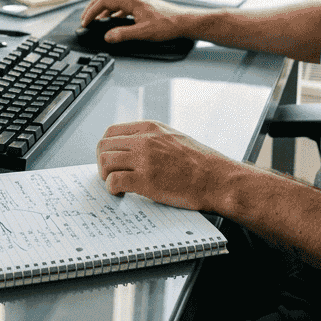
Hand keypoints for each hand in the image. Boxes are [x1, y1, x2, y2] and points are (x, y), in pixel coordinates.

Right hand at [79, 0, 184, 42]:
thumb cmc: (169, 24)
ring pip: (114, 1)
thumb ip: (124, 34)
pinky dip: (113, 12)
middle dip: (93, 7)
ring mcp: (138, 1)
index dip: (91, 12)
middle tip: (85, 18)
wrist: (185, 22)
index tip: (85, 21)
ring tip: (96, 20)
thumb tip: (108, 37)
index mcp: (131, 0)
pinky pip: (122, 6)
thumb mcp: (144, 32)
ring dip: (103, 9)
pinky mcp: (142, 6)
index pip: (104, 2)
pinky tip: (114, 21)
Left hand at [95, 120, 238, 211]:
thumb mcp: (174, 137)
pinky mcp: (146, 181)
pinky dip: (112, 188)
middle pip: (104, 146)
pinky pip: (114, 181)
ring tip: (116, 184)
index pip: (111, 131)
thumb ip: (152, 137)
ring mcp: (144, 160)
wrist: (217, 179)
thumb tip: (131, 147)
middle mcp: (144, 140)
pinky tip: (121, 193)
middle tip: (109, 174)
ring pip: (105, 162)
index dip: (106, 147)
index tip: (110, 158)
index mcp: (150, 127)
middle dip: (102, 162)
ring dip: (106, 175)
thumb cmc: (201, 162)